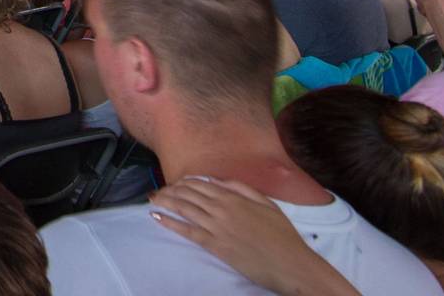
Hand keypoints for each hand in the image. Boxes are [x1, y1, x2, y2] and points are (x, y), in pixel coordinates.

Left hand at [148, 179, 359, 295]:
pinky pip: (188, 231)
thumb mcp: (267, 204)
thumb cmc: (282, 235)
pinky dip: (170, 222)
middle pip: (189, 194)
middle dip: (170, 190)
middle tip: (158, 190)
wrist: (290, 262)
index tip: (175, 183)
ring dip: (166, 202)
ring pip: (185, 209)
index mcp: (235, 196)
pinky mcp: (215, 245)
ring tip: (153, 199)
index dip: (185, 182)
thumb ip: (243, 189)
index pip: (202, 183)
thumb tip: (221, 181)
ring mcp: (217, 226)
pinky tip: (157, 217)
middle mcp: (223, 208)